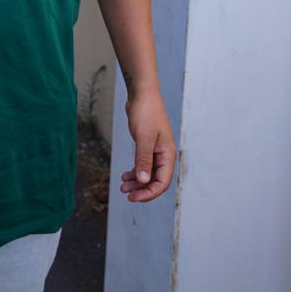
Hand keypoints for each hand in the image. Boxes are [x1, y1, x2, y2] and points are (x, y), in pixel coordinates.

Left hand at [119, 87, 174, 202]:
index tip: (133, 198)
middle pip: (155, 181)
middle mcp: (164, 155)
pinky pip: (144, 165)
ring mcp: (156, 151)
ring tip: (122, 186)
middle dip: (141, 190)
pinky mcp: (148, 146)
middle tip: (125, 194)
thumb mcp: (143, 138)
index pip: (162, 182)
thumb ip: (143, 160)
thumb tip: (143, 181)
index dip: (149, 193)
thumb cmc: (145, 113)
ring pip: (148, 174)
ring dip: (137, 182)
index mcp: (168, 155)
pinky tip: (125, 176)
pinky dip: (135, 172)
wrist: (142, 94)